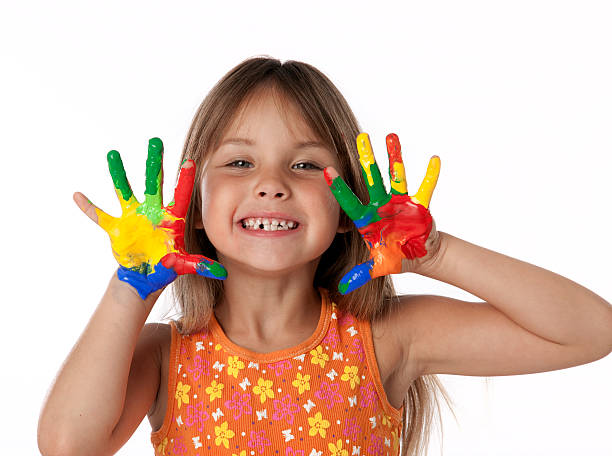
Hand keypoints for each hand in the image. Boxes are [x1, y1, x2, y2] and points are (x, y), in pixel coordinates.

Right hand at [74, 137, 226, 299]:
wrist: (146, 275)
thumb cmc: (167, 266)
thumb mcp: (184, 265)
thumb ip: (200, 265)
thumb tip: (221, 272)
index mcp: (171, 218)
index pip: (181, 195)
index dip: (185, 179)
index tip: (190, 161)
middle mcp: (152, 211)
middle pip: (153, 182)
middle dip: (154, 163)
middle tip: (156, 141)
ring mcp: (133, 217)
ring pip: (125, 190)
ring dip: (118, 173)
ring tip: (113, 154)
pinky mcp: (116, 227)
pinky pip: (100, 215)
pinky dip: (88, 207)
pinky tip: (77, 196)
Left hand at [324, 133, 440, 293]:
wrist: (417, 256)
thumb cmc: (394, 258)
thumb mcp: (377, 267)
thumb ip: (360, 274)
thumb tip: (341, 289)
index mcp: (368, 219)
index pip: (350, 201)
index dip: (339, 188)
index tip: (326, 170)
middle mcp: (381, 206)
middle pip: (371, 179)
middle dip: (366, 159)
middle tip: (358, 137)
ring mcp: (400, 203)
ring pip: (396, 176)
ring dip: (394, 157)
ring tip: (391, 136)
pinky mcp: (418, 205)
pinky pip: (425, 188)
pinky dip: (430, 176)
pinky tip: (434, 160)